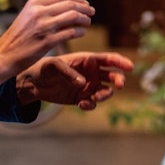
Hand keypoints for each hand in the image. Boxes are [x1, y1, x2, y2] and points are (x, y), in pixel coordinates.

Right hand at [0, 0, 94, 93]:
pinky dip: (79, 31)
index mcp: (34, 4)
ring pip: (73, 16)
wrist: (4, 55)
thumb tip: (67, 6)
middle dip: (84, 8)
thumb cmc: (17, 37)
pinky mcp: (47, 41)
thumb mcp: (27, 16)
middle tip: (92, 12)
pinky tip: (82, 32)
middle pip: (70, 4)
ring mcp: (43, 26)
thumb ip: (44, 10)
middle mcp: (39, 12)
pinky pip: (70, 33)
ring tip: (88, 22)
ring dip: (84, 19)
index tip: (85, 4)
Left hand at [17, 51, 131, 110]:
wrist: (34, 83)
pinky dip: (91, 104)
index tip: (130, 66)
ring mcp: (88, 86)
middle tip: (119, 85)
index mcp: (88, 60)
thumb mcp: (54, 65)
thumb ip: (68, 72)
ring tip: (97, 97)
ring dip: (105, 95)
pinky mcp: (82, 98)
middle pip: (112, 75)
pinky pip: (93, 103)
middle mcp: (92, 73)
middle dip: (118, 80)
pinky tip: (83, 104)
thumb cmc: (44, 68)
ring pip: (106, 91)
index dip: (120, 62)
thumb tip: (83, 83)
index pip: (108, 59)